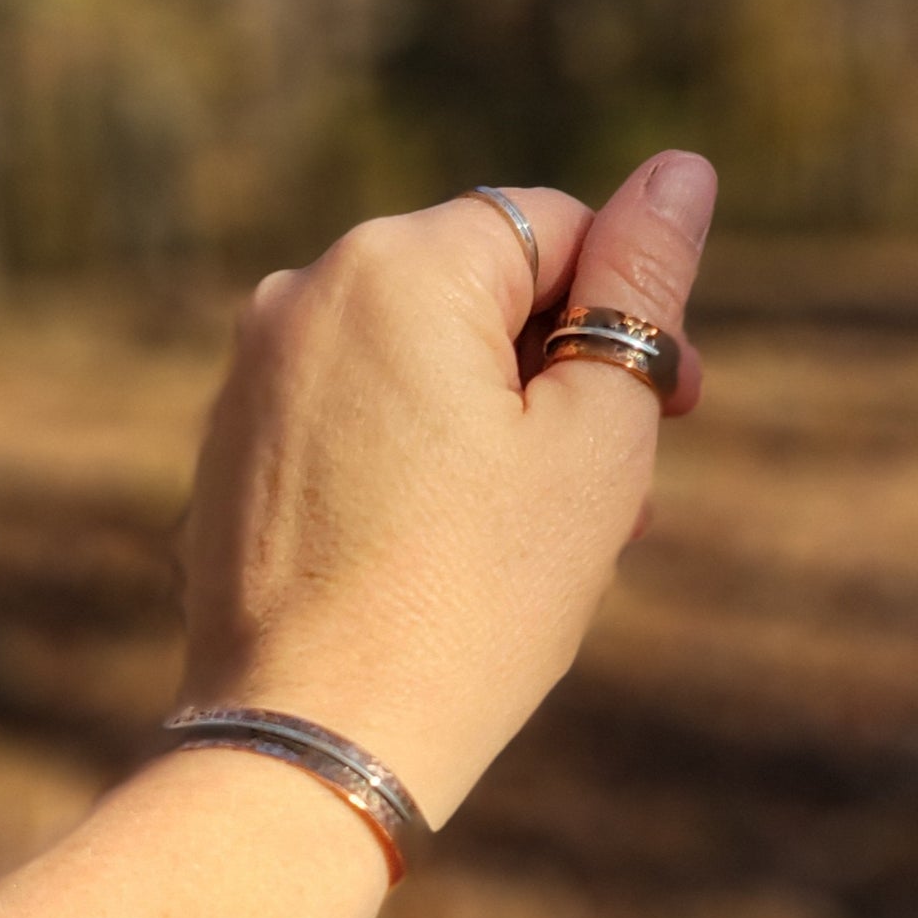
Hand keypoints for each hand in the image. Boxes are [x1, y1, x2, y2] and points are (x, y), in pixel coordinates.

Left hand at [177, 151, 717, 825]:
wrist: (313, 749)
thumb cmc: (478, 594)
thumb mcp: (595, 432)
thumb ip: (643, 284)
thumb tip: (683, 168)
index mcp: (401, 263)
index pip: (557, 225)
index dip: (629, 311)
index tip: (674, 411)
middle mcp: (308, 287)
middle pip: (484, 288)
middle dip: (562, 372)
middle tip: (619, 490)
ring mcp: (256, 366)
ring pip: (421, 352)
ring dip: (499, 416)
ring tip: (542, 531)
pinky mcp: (234, 438)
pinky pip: (356, 405)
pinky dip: (418, 448)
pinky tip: (451, 545)